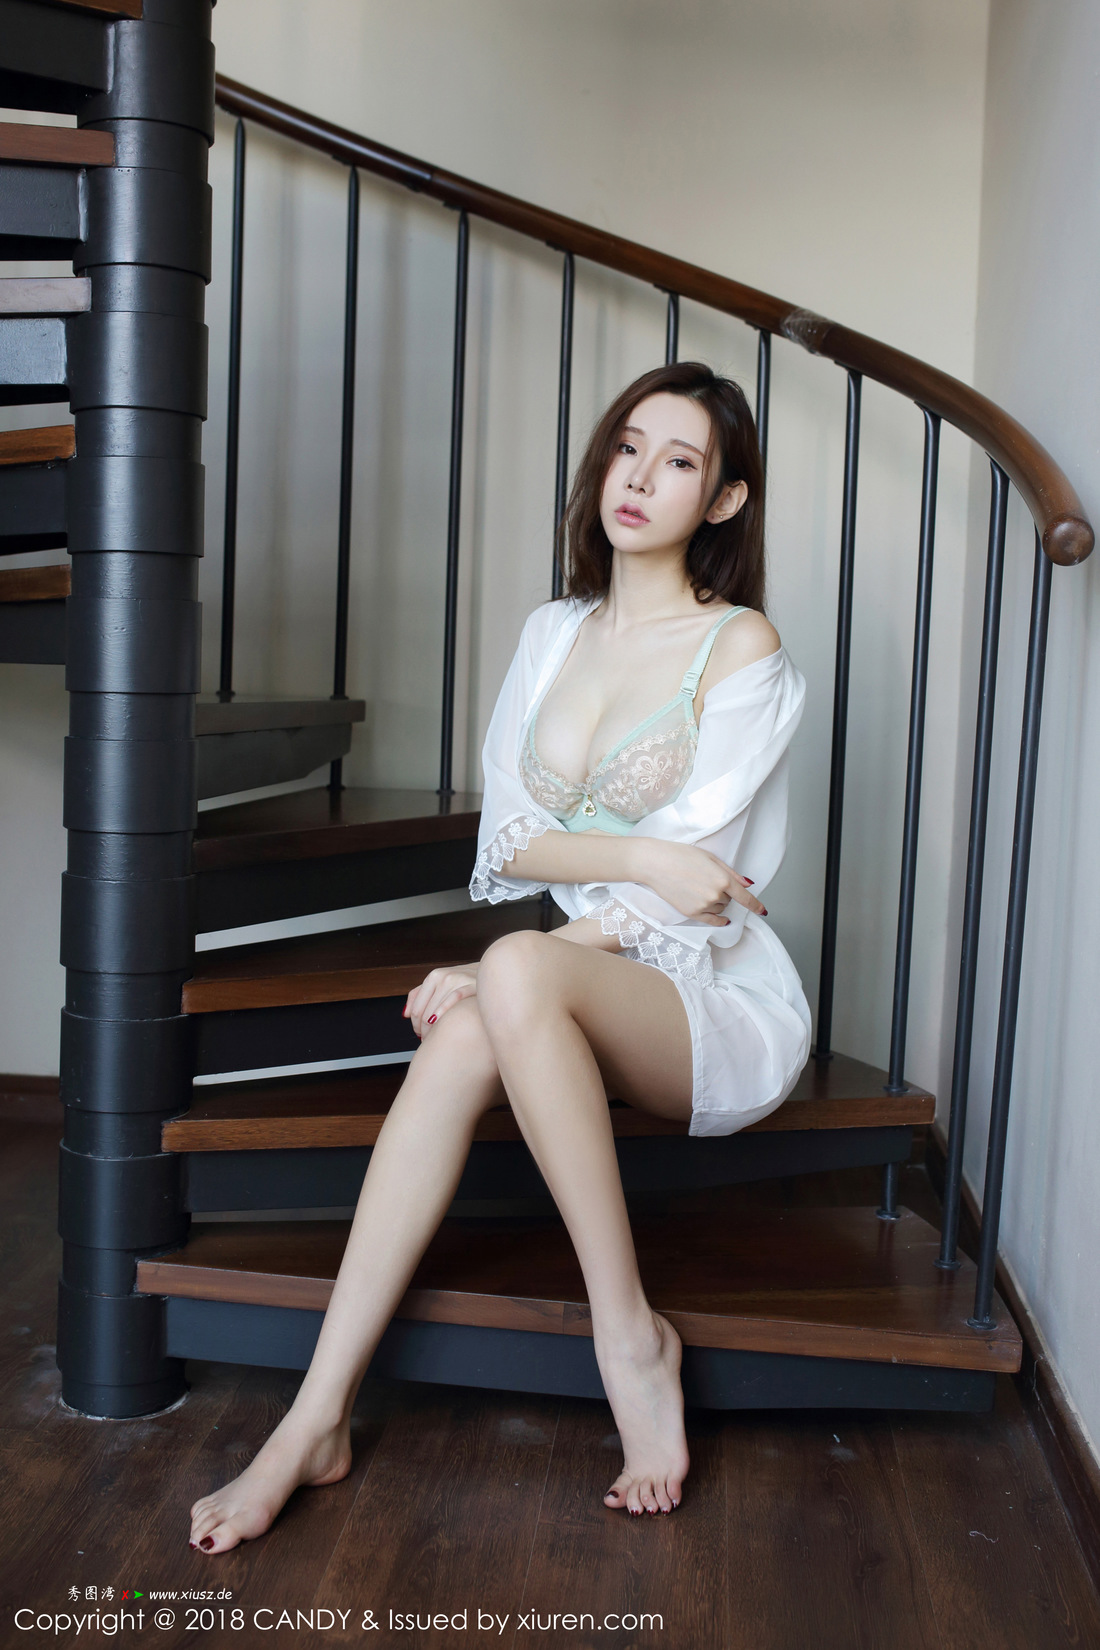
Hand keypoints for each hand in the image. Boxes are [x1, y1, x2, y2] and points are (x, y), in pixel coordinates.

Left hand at [404, 962, 478, 1038]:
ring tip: (437, 1038)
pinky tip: (447, 1025)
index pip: (416, 1009)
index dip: (416, 1026)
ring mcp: (458, 980)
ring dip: (434, 1030)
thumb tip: (405, 1014)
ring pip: (436, 1012)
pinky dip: (446, 1013)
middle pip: (425, 1014)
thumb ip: (419, 996)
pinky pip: (454, 1001)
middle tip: (428, 1040)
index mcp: (433, 977)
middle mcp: (443, 977)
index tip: (420, 1034)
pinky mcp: (472, 985)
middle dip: (424, 1031)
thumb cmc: (464, 982)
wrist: (492, 973)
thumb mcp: (440, 984)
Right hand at [633, 840, 764, 925]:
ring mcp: (703, 906)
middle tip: (708, 881)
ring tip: (700, 888)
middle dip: (725, 893)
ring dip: (717, 902)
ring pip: (720, 909)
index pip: (745, 897)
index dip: (756, 905)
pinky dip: (718, 919)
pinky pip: (711, 920)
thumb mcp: (710, 858)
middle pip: (729, 900)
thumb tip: (748, 884)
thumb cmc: (681, 855)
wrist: (656, 864)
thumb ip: (731, 873)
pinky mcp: (691, 913)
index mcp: (722, 879)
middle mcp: (715, 894)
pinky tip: (721, 919)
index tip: (763, 911)